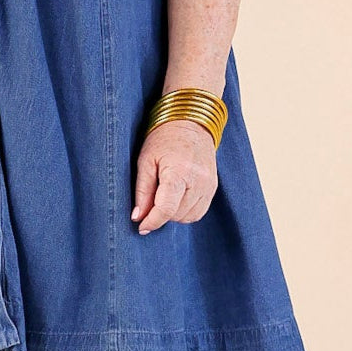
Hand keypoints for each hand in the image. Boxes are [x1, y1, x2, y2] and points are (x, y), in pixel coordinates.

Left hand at [131, 119, 217, 233]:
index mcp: (179, 172)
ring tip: (163, 197)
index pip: (167, 209)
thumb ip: (142, 191)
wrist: (190, 123)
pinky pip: (199, 212)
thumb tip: (138, 217)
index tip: (141, 227)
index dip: (152, 221)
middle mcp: (199, 181)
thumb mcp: (145, 161)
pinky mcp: (213, 187)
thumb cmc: (163, 139)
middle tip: (149, 203)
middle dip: (160, 215)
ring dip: (173, 215)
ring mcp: (209, 185)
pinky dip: (185, 212)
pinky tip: (175, 199)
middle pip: (176, 215)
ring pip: (188, 217)